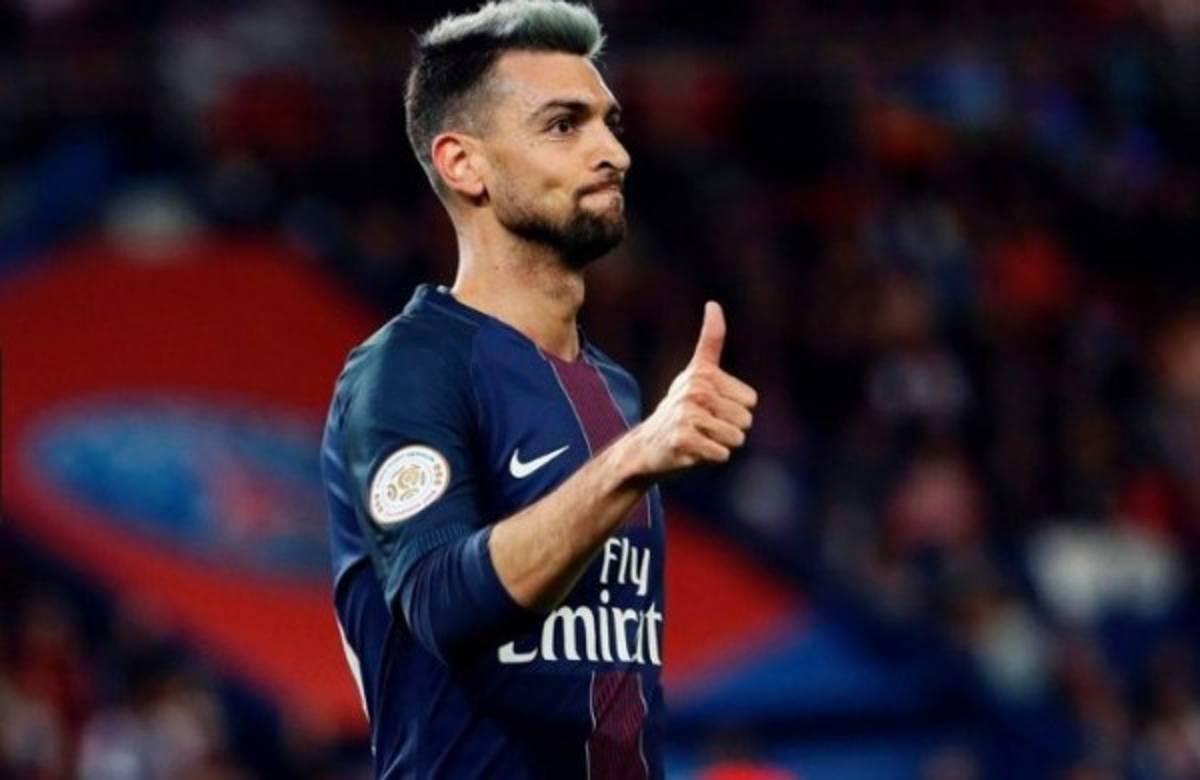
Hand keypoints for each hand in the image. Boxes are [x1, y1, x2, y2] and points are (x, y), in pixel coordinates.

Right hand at [627, 301, 756, 478]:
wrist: (646, 447)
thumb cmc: (681, 410)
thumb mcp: (696, 373)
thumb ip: (710, 341)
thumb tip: (713, 303)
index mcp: (702, 373)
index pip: (751, 399)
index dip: (737, 408)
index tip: (711, 404)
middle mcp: (694, 390)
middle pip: (746, 419)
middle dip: (730, 428)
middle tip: (703, 426)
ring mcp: (686, 415)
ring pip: (736, 438)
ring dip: (721, 444)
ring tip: (699, 437)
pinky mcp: (682, 440)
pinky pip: (721, 454)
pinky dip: (711, 458)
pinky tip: (691, 451)